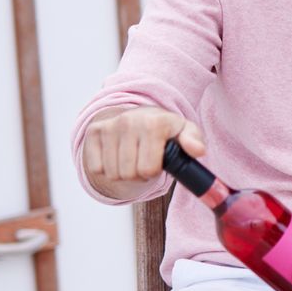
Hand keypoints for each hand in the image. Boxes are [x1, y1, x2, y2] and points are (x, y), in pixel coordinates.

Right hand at [82, 107, 203, 201]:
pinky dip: (106, 168)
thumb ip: (193, 141)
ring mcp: (109, 126)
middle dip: (138, 175)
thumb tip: (198, 150)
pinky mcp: (93, 132)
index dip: (153, 172)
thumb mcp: (185, 132)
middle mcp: (129, 121)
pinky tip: (117, 155)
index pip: (148, 169)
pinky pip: (96, 168)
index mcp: (154, 123)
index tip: (156, 162)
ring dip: (123, 173)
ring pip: (112, 174)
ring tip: (132, 158)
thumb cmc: (165, 129)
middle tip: (143, 162)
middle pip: (129, 174)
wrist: (140, 115)